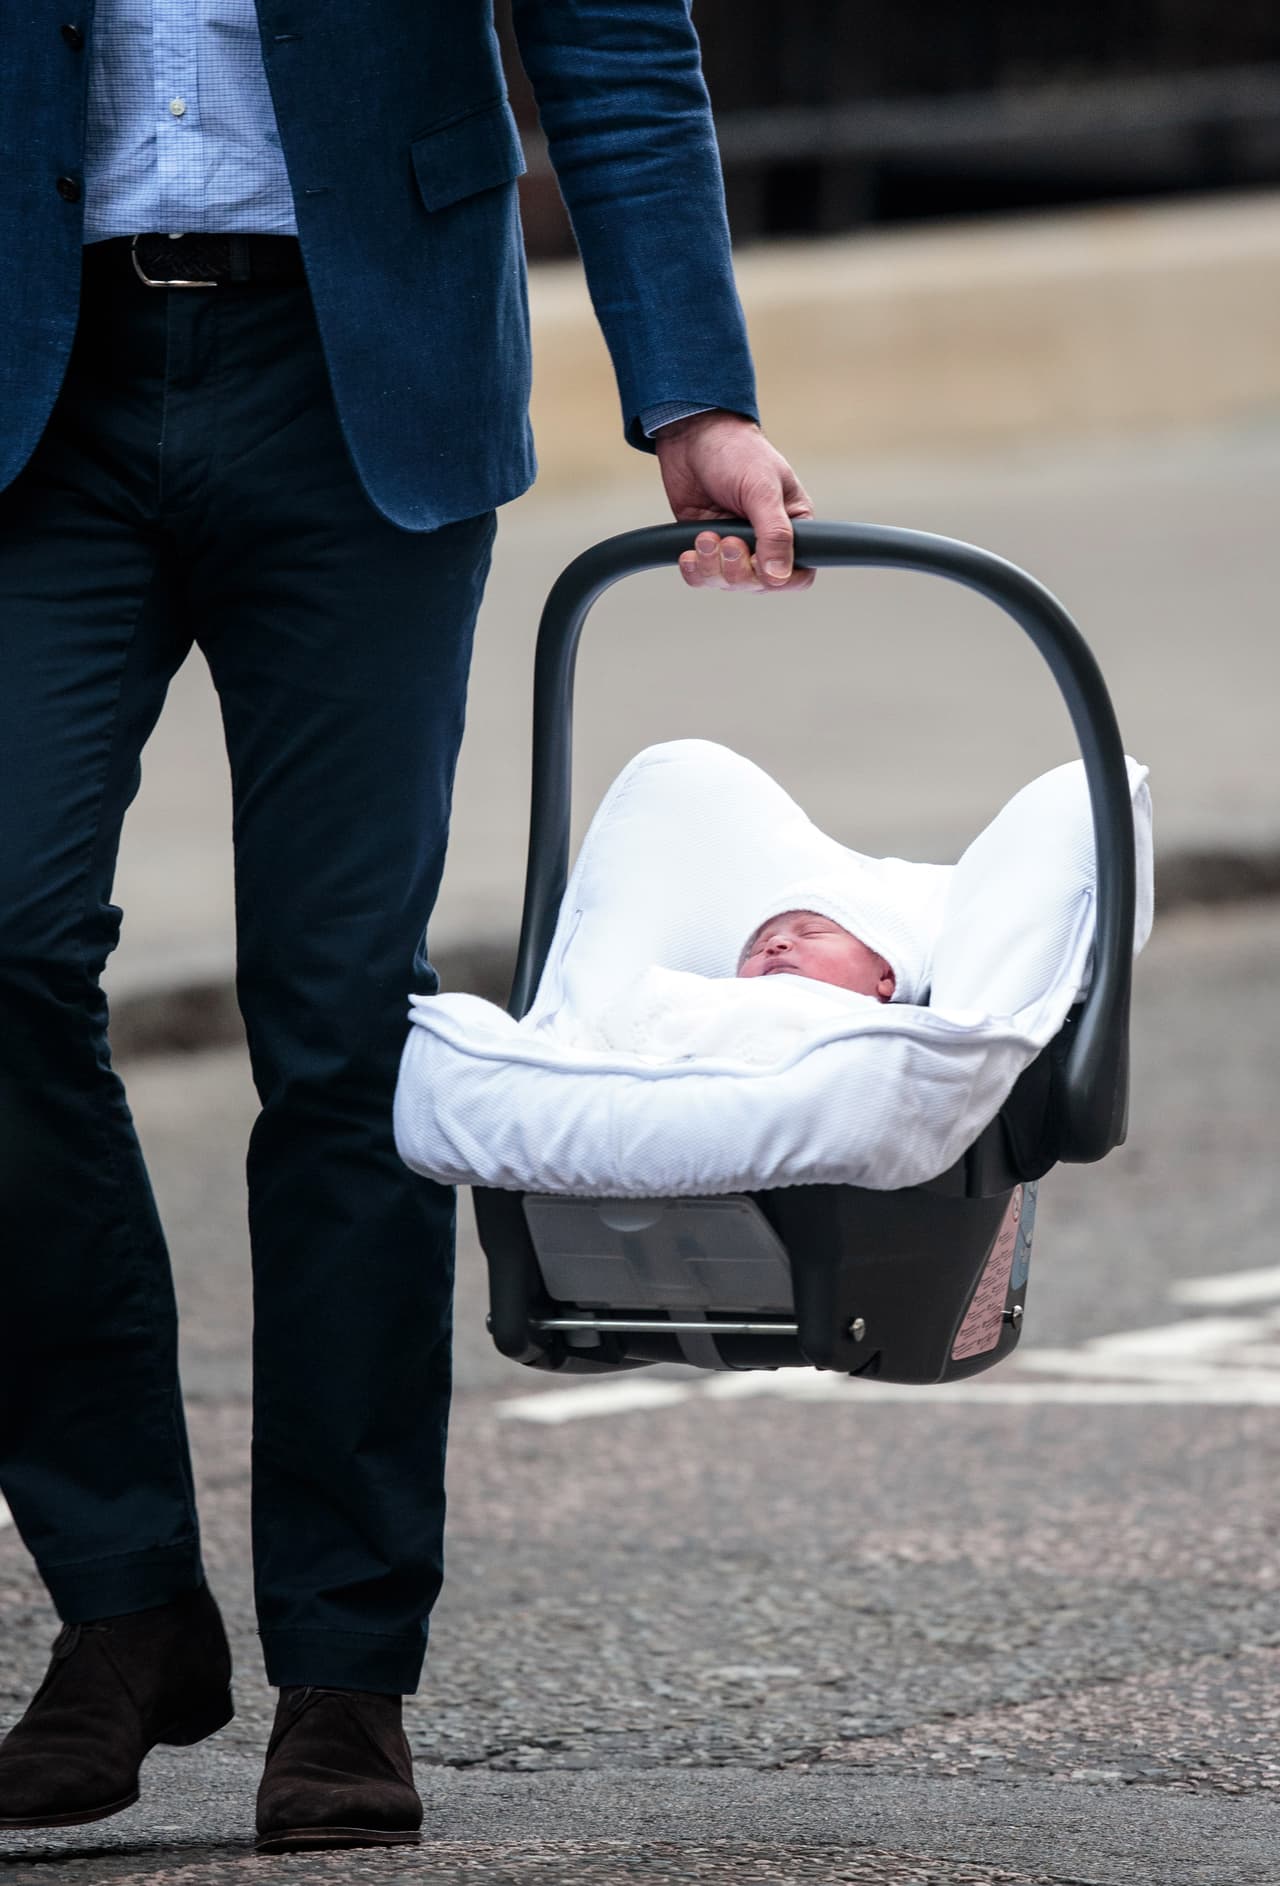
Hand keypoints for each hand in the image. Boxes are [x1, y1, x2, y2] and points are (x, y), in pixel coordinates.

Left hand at [653, 410, 815, 592]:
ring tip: (705, 537)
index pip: (798, 575)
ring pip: (728, 583)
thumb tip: (779, 575)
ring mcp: (735, 545)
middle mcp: (766, 541)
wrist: (693, 435)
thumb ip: (774, 533)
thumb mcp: (762, 488)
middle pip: (758, 584)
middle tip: (726, 541)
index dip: (779, 578)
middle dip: (738, 569)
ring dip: (712, 568)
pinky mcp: (706, 546)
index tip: (760, 564)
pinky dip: (695, 570)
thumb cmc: (736, 451)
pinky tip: (689, 552)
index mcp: (792, 526)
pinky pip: (703, 577)